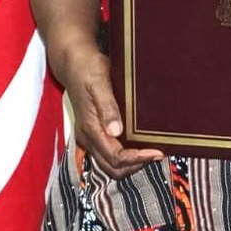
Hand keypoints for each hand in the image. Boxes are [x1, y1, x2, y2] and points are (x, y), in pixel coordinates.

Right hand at [60, 46, 163, 179]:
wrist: (73, 63)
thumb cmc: (87, 69)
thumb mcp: (99, 83)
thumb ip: (107, 107)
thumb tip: (116, 131)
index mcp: (90, 129)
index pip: (115, 157)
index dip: (137, 159)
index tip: (157, 152)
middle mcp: (88, 137)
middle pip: (112, 167)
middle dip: (135, 165)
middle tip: (156, 153)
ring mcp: (90, 136)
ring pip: (110, 163)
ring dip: (131, 163)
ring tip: (151, 151)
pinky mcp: (94, 131)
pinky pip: (109, 153)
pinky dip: (126, 155)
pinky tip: (140, 144)